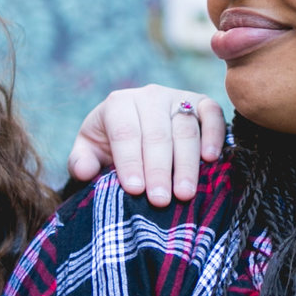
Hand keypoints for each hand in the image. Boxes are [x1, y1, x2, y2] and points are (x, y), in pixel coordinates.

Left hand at [66, 85, 225, 205]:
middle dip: (158, 169)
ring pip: (185, 129)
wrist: (137, 127)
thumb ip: (81, 161)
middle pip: (156, 134)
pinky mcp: (201, 102)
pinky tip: (211, 159)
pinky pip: (211, 113)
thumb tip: (85, 171)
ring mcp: (177, 97)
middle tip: (160, 200)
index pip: (125, 132)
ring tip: (184, 193)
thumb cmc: (111, 143)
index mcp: (119, 104)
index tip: (134, 190)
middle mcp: (149, 96)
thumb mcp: (89, 150)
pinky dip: (213, 134)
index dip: (130, 161)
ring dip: (186, 163)